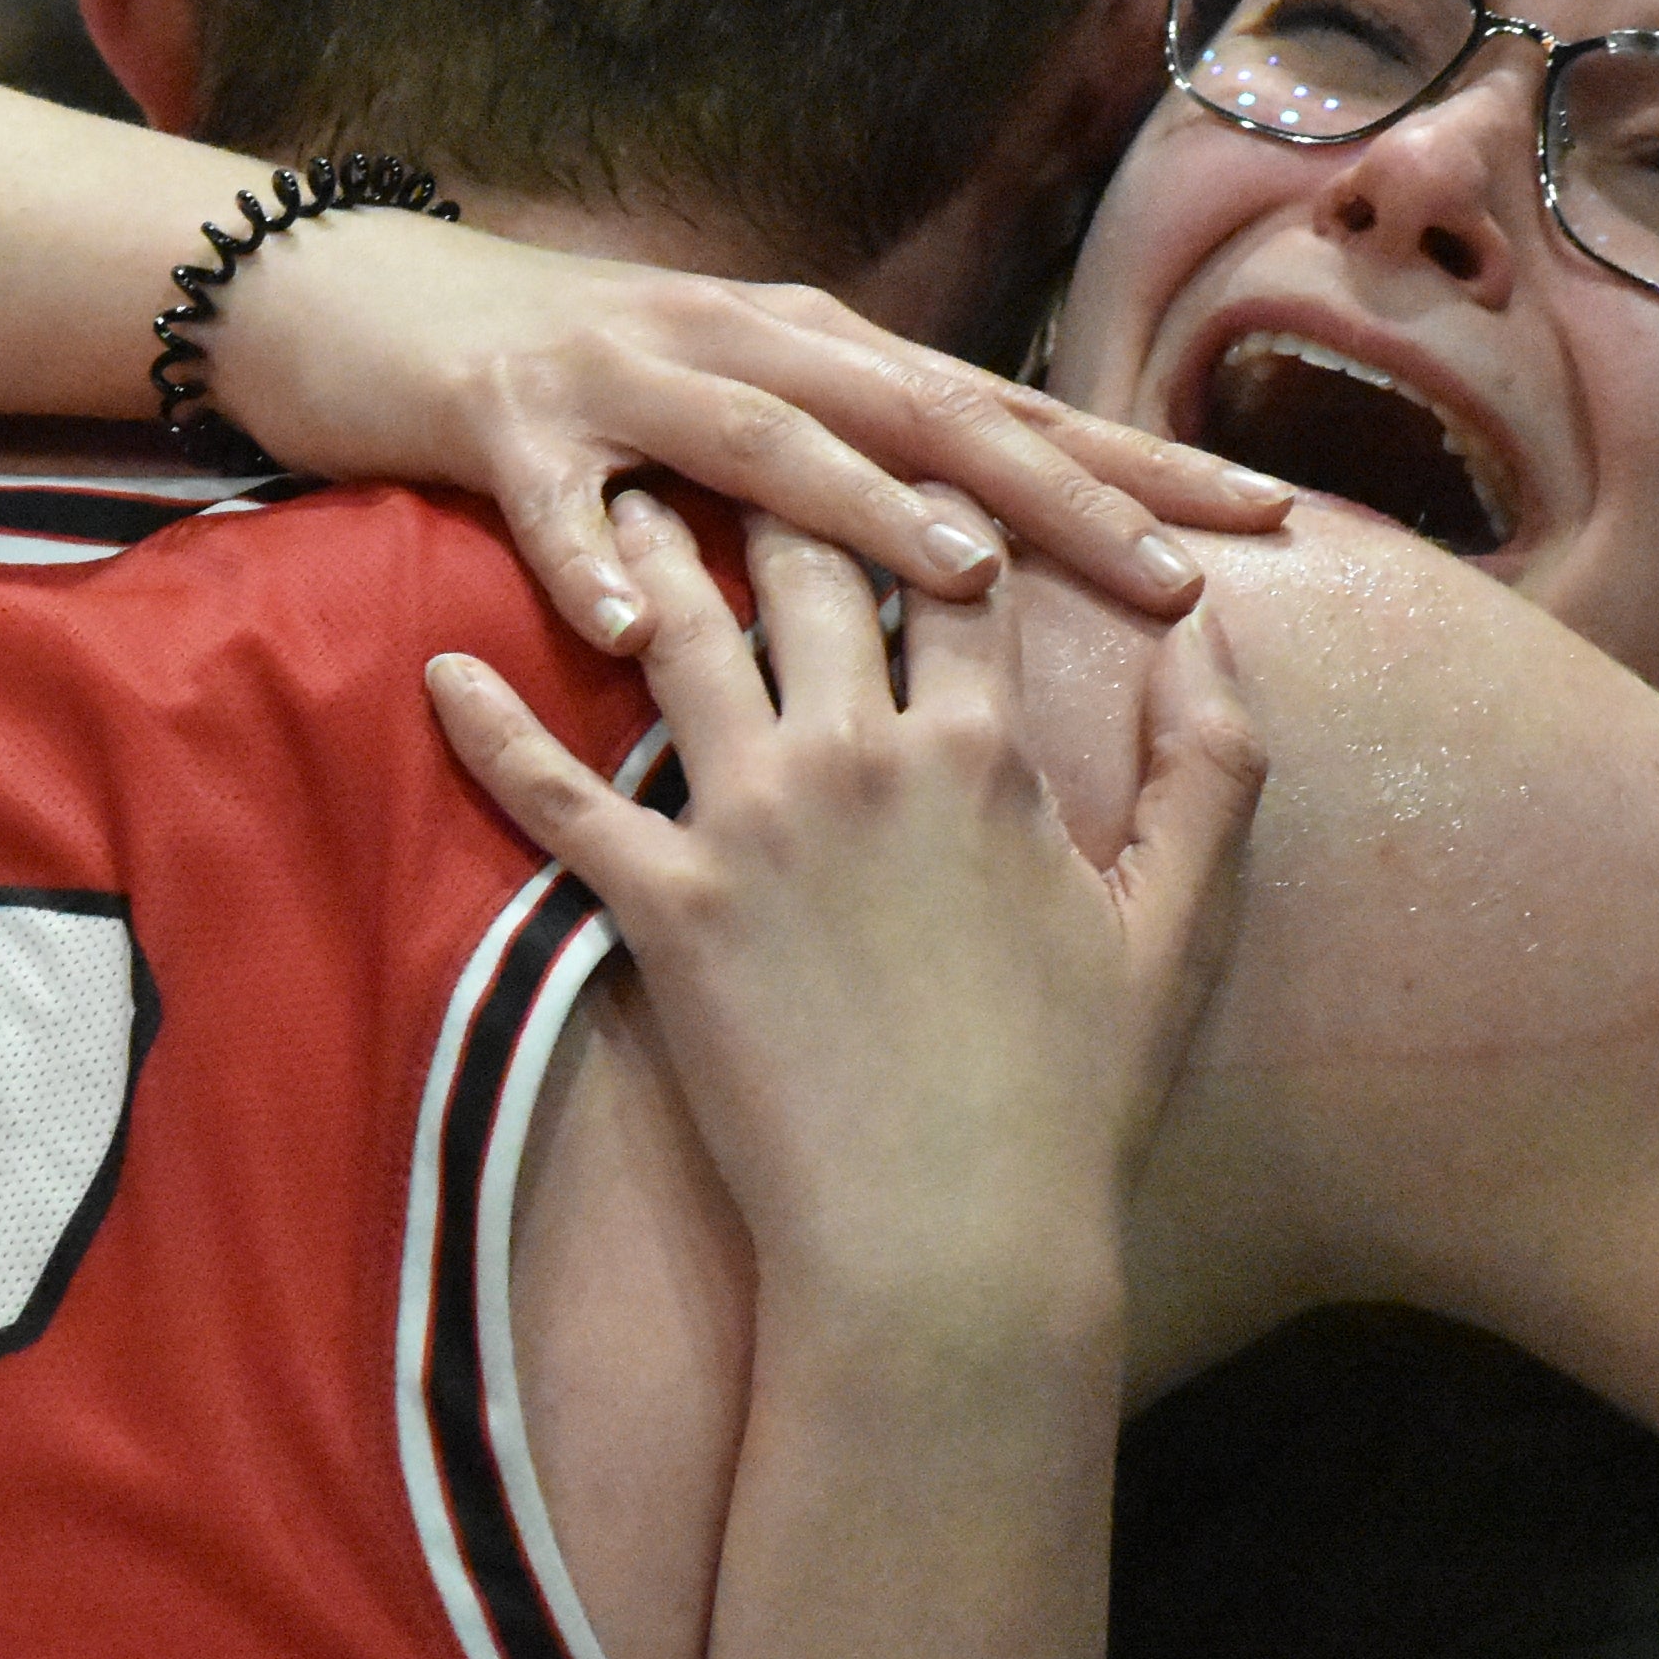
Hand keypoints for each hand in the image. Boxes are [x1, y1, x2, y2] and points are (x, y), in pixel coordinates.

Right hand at [215, 210, 1288, 651]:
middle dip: (1061, 495)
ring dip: (861, 509)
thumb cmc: (564, 383)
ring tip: (962, 577)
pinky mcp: (500, 414)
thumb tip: (987, 548)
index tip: (1266, 522)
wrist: (355, 293)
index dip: (1135, 465)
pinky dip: (585, 555)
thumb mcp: (725, 416)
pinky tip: (626, 628)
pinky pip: (548, 499)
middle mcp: (749, 345)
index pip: (1005, 413)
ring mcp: (625, 371)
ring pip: (764, 440)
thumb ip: (843, 468)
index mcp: (818, 355)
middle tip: (1178, 576)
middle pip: (929, 418)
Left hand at [426, 494, 1264, 1311]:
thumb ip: (1213, 763)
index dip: (924, 490)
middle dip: (769, 478)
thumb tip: (1217, 629)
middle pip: (805, 569)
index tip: (887, 432)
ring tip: (608, 485)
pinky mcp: (662, 908)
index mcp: (984, 748)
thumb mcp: (1179, 921)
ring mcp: (753, 825)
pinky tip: (442, 670)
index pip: (950, 569)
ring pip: (684, 637)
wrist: (951, 1247)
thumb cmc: (1070, 1098)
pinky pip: (556, 796)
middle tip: (717, 411)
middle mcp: (862, 754)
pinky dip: (492, 728)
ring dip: (639, 549)